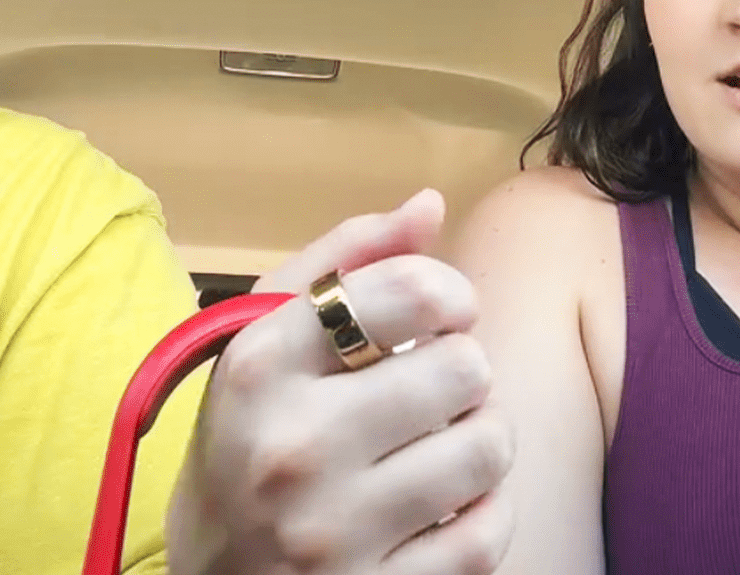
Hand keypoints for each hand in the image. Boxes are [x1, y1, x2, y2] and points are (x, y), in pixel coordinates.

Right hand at [166, 189, 514, 574]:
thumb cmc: (250, 438)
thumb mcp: (267, 340)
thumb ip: (344, 262)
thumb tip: (430, 205)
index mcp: (260, 369)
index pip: (411, 293)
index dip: (448, 294)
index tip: (441, 315)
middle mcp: (291, 449)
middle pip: (466, 369)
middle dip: (462, 375)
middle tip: (429, 394)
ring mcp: (331, 533)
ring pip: (489, 448)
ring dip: (480, 441)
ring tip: (438, 446)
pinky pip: (488, 532)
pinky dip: (482, 513)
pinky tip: (442, 507)